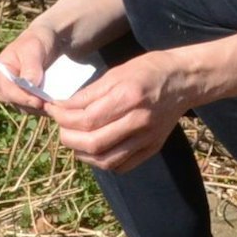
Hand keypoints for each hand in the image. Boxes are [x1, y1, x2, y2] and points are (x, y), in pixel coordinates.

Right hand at [0, 23, 58, 114]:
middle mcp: (2, 85)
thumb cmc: (37, 41)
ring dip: (38, 108)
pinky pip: (32, 108)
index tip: (38, 102)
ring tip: (54, 104)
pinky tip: (54, 104)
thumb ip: (31, 67)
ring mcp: (13, 93)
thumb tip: (29, 85)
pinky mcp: (24, 98)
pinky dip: (42, 108)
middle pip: (13, 102)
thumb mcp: (34, 49)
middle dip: (31, 105)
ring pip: (24, 108)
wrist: (47, 42)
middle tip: (49, 105)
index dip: (22, 98)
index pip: (6, 90)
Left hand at [46, 51, 190, 172]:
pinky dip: (102, 162)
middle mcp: (139, 121)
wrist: (184, 81)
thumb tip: (62, 107)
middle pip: (94, 143)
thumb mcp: (117, 73)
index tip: (53, 110)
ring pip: (106, 160)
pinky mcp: (152, 148)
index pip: (87, 118)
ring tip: (74, 141)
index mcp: (128, 97)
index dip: (63, 117)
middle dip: (69, 138)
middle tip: (61, 129)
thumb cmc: (148, 70)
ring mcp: (147, 138)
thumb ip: (89, 93)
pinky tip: (94, 150)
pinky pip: (122, 166)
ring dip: (83, 154)